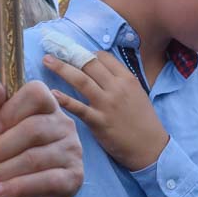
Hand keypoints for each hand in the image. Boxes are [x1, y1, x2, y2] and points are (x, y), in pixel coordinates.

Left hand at [0, 78, 84, 196]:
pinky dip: (16, 187)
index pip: (37, 92)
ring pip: (35, 158)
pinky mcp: (73, 179)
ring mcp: (73, 152)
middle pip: (34, 128)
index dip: (11, 109)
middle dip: (3, 146)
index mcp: (45, 106)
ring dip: (4, 171)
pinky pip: (46, 181)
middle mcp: (64, 125)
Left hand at [44, 52, 169, 172]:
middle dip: (69, 53)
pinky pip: (79, 108)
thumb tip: (100, 69)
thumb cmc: (143, 120)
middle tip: (53, 49)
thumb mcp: (137, 93)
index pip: (103, 57)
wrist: (150, 147)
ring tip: (46, 61)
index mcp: (127, 79)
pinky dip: (64, 100)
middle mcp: (117, 88)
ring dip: (62, 68)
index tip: (74, 54)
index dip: (86, 53)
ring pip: (81, 80)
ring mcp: (107, 104)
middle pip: (89, 64)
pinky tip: (51, 93)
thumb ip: (119, 80)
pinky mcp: (99, 122)